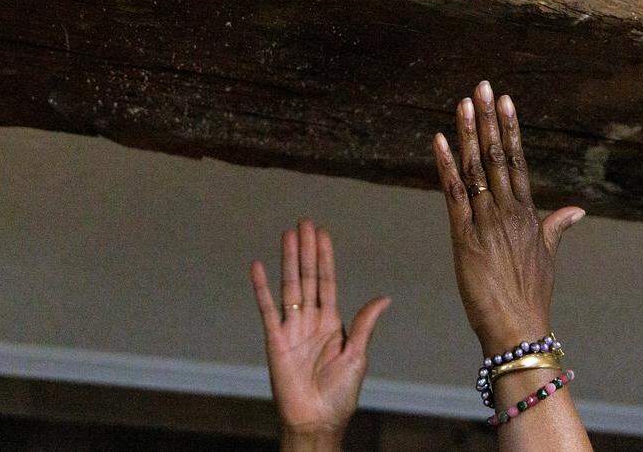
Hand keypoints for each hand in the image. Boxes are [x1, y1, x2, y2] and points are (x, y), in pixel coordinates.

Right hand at [250, 220, 389, 448]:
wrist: (317, 420)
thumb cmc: (340, 393)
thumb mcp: (358, 355)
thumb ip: (365, 324)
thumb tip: (384, 298)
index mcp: (332, 322)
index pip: (327, 281)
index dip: (325, 257)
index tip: (322, 233)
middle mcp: (311, 321)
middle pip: (308, 277)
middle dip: (307, 250)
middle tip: (304, 222)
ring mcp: (292, 328)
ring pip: (290, 286)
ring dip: (289, 260)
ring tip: (288, 235)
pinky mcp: (275, 341)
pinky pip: (267, 309)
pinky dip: (262, 288)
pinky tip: (258, 266)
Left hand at [432, 81, 584, 353]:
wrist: (518, 327)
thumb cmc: (532, 295)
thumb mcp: (547, 256)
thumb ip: (556, 227)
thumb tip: (577, 210)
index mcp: (526, 213)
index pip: (518, 161)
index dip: (511, 129)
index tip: (506, 100)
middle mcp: (507, 211)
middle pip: (498, 156)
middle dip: (490, 120)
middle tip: (483, 86)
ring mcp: (486, 222)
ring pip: (476, 169)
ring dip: (469, 134)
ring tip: (464, 102)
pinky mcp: (465, 237)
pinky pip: (454, 194)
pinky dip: (446, 166)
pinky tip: (439, 140)